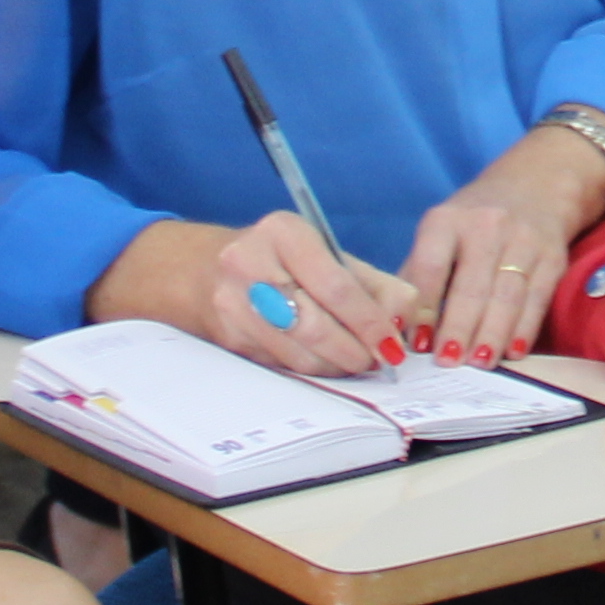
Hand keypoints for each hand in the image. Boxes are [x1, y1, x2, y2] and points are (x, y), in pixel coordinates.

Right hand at [205, 213, 416, 374]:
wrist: (200, 269)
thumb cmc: (278, 259)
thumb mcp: (324, 254)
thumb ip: (373, 284)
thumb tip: (404, 321)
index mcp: (283, 233)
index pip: (336, 286)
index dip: (370, 321)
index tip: (393, 345)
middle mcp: (250, 263)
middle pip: (315, 325)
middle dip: (355, 351)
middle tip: (378, 361)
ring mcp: (233, 303)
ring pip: (298, 354)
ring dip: (336, 366)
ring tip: (356, 362)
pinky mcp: (228, 338)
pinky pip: (281, 365)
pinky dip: (312, 370)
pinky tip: (326, 363)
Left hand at [401, 131, 604, 368]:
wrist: (535, 186)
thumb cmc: (473, 222)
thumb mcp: (439, 232)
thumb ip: (418, 275)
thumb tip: (399, 329)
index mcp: (447, 220)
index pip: (431, 267)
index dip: (423, 308)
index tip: (416, 343)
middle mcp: (486, 225)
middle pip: (471, 285)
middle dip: (459, 328)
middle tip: (447, 362)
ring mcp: (523, 240)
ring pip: (507, 295)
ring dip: (491, 334)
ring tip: (478, 363)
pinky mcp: (552, 257)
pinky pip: (537, 298)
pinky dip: (524, 329)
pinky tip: (512, 353)